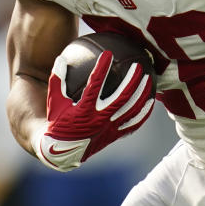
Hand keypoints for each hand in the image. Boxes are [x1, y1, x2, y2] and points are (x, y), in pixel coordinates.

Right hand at [37, 50, 153, 170]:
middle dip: (132, 80)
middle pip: (122, 97)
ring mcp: (109, 128)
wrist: (62, 152)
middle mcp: (99, 119)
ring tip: (149, 80)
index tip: (108, 54)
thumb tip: (61, 58)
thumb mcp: (54, 102)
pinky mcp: (114, 135)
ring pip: (131, 110)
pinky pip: (133, 124)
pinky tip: (150, 102)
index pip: (95, 85)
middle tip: (138, 66)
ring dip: (142, 94)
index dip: (102, 68)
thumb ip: (57, 80)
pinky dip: (143, 113)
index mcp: (83, 110)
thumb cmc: (58, 122)